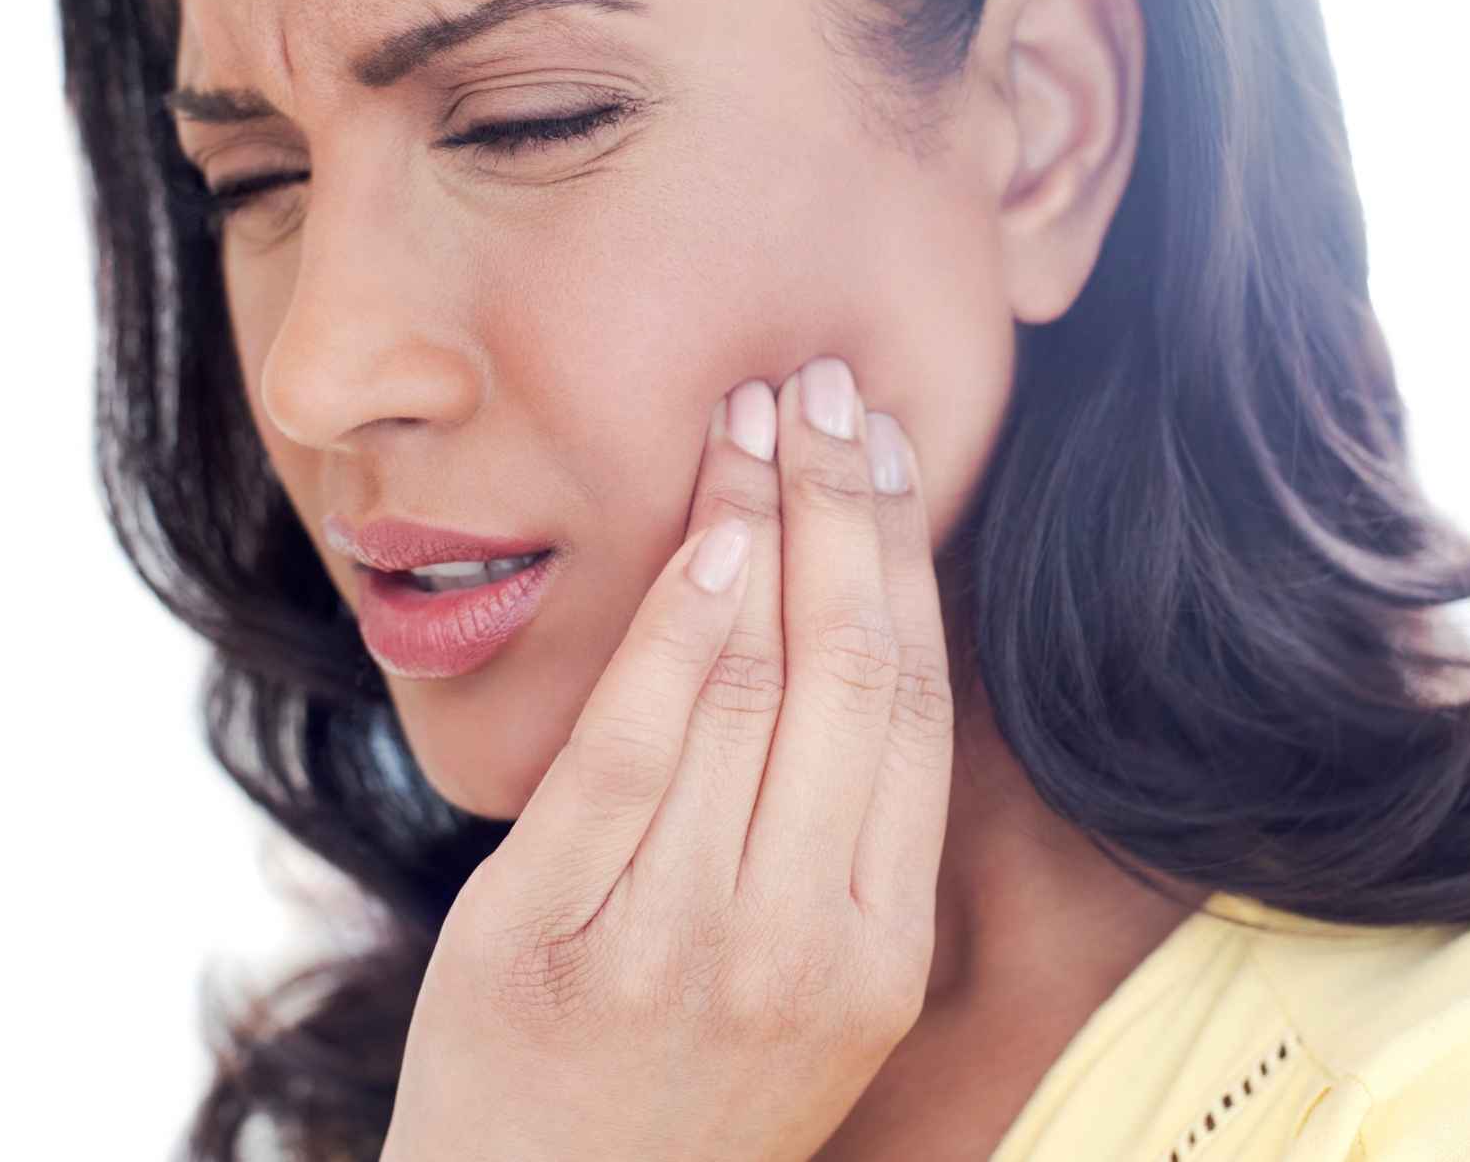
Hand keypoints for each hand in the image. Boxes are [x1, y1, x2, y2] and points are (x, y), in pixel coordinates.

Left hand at [380, 356, 955, 1161]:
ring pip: (754, 690)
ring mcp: (681, 942)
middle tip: (830, 383)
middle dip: (843, 506)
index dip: (904, 558)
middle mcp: (804, 943)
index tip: (889, 447)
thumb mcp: (804, 984)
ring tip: (758, 416)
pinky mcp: (554, 936)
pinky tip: (700, 538)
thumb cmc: (676, 1087)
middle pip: (852, 673)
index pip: (916, 707)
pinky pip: (634, 754)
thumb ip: (834, 832)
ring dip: (759, 530)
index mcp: (879, 945)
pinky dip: (674, 634)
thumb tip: (844, 628)